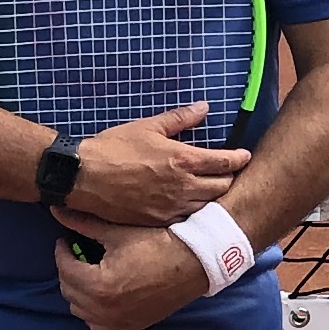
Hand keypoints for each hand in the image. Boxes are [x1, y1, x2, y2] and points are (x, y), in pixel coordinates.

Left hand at [52, 223, 207, 329]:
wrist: (194, 262)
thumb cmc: (158, 244)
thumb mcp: (118, 232)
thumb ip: (83, 224)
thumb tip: (58, 211)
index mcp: (99, 284)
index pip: (64, 268)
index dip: (62, 250)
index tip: (66, 240)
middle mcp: (105, 309)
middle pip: (68, 290)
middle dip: (69, 270)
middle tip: (77, 254)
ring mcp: (118, 321)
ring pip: (80, 310)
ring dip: (78, 292)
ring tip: (88, 273)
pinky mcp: (130, 326)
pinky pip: (97, 325)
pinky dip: (93, 311)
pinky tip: (101, 294)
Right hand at [63, 104, 248, 226]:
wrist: (83, 177)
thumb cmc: (114, 148)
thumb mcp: (148, 127)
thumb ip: (180, 119)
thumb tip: (204, 107)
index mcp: (183, 160)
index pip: (224, 162)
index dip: (239, 159)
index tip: (245, 156)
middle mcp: (183, 187)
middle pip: (223, 187)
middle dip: (230, 179)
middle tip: (230, 173)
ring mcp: (172, 208)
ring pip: (208, 207)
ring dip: (214, 197)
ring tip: (214, 190)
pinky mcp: (159, 222)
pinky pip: (187, 220)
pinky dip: (195, 212)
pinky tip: (192, 206)